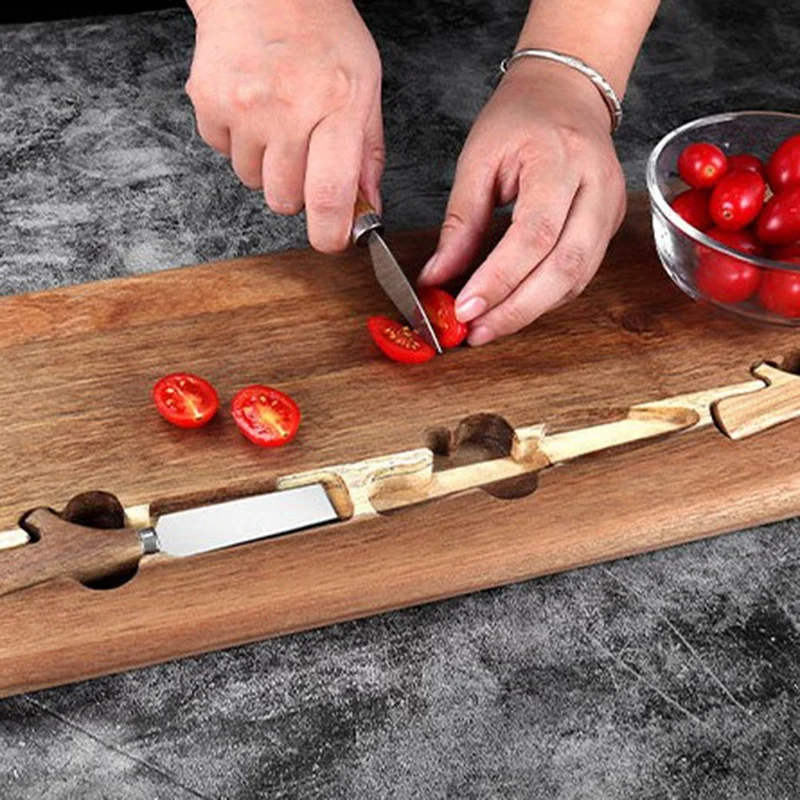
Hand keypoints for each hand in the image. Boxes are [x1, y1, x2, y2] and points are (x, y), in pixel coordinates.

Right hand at [185, 0, 383, 252]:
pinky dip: (238, 142)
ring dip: (266, 166)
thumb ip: (368, 154)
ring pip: (253, 183)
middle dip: (297, 191)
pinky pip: (224, 154)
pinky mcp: (208, 104)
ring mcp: (243, 109)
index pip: (329, 197)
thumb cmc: (321, 30)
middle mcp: (287, 111)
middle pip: (285, 201)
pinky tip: (253, 108)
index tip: (334, 239)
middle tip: (305, 152)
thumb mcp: (365, 86)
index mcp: (336, 107)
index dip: (331, 235)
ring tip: (277, 121)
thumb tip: (368, 209)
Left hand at [418, 59, 626, 344]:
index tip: (465, 308)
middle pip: (566, 266)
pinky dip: (544, 298)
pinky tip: (514, 308)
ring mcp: (610, 209)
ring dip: (530, 311)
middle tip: (476, 332)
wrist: (567, 92)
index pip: (534, 234)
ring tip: (488, 327)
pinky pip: (580, 275)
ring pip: (577, 278)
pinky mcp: (608, 226)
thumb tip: (437, 277)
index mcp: (561, 159)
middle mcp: (597, 186)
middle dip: (517, 308)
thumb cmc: (520, 118)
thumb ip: (460, 222)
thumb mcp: (478, 160)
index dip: (500, 278)